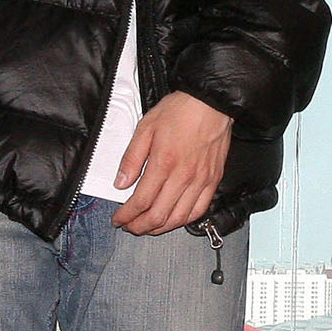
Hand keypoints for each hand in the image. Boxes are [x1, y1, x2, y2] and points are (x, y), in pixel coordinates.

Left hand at [110, 90, 234, 234]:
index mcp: (163, 163)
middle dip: (140, 227)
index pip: (141, 202)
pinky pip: (199, 210)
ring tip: (149, 227)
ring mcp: (200, 180)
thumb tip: (121, 182)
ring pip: (179, 218)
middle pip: (158, 215)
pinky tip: (175, 219)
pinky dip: (184, 220)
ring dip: (160, 228)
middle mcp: (183, 176)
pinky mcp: (213, 180)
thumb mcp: (146, 127)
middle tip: (130, 227)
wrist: (211, 102)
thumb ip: (131, 158)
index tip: (119, 219)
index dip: (127, 216)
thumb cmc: (180, 111)